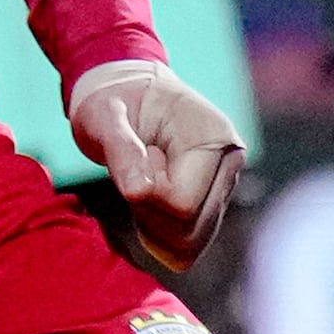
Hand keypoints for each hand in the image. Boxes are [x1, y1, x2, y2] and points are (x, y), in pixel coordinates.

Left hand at [70, 62, 247, 273]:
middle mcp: (230, 161)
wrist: (127, 92)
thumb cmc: (112, 101)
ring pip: (191, 240)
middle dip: (150, 213)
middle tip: (133, 174)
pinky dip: (160, 231)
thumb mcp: (103, 117)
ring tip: (140, 181)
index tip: (136, 159)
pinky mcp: (214, 200)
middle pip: (191, 229)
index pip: (183, 204)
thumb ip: (120, 150)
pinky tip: (146, 198)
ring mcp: (225, 183)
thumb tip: (138, 193)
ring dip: (153, 223)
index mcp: (214, 136)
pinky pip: (190, 241)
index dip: (148, 195)